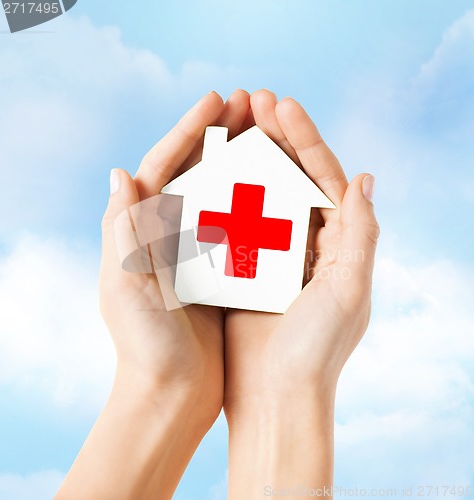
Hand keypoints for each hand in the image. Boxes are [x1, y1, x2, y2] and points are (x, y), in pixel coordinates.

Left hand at [58, 90, 251, 499]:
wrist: (172, 392)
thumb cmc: (145, 346)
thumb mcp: (125, 287)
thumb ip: (122, 232)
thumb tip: (120, 174)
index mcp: (140, 232)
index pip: (162, 165)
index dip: (188, 129)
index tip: (217, 100)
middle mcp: (167, 234)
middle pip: (195, 171)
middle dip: (220, 135)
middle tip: (250, 104)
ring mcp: (196, 250)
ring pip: (221, 192)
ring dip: (243, 161)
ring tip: (268, 132)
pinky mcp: (220, 270)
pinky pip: (241, 224)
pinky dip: (257, 201)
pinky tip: (280, 184)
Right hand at [223, 90, 379, 496]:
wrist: (276, 396)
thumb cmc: (316, 350)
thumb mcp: (350, 290)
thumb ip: (362, 234)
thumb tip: (365, 178)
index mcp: (339, 244)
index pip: (325, 177)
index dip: (305, 139)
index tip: (280, 105)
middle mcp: (309, 244)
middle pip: (293, 178)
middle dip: (276, 137)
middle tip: (252, 101)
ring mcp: (275, 253)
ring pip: (261, 193)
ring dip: (248, 158)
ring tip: (231, 124)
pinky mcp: (245, 268)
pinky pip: (234, 222)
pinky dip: (225, 195)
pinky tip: (210, 170)